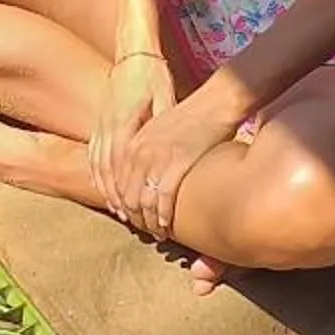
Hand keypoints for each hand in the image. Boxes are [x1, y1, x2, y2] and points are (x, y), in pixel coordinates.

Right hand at [87, 49, 173, 210]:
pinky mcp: (100, 121)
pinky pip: (94, 153)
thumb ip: (162, 124)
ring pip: (100, 166)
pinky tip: (102, 185)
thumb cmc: (153, 73)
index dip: (135, 193)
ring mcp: (101, 125)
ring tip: (119, 210)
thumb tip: (167, 153)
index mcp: (125, 124)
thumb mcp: (165, 97)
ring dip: (108, 190)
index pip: (126, 168)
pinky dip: (97, 173)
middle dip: (121, 199)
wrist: (133, 50)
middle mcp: (109, 128)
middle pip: (111, 173)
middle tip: (134, 220)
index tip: (145, 212)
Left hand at [100, 88, 235, 246]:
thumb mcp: (159, 130)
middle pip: (126, 196)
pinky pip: (162, 198)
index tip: (132, 219)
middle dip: (134, 218)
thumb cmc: (193, 117)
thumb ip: (147, 149)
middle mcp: (139, 151)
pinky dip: (163, 216)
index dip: (123, 206)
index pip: (117, 184)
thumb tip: (146, 174)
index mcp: (132, 143)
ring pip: (142, 201)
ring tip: (157, 233)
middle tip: (145, 230)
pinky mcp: (177, 163)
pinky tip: (167, 225)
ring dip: (148, 222)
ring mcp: (156, 157)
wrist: (216, 102)